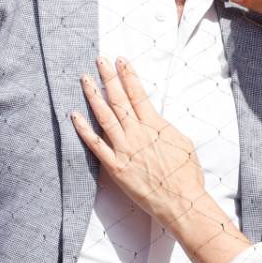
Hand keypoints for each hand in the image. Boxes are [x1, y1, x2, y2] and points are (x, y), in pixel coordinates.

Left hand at [70, 57, 209, 229]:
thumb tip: (154, 118)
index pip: (138, 94)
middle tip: (99, 60)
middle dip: (108, 78)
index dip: (128, 75)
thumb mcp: (182, 142)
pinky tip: (74, 115)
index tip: (120, 60)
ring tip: (85, 79)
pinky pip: (96, 145)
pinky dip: (84, 129)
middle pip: (119, 100)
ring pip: (105, 117)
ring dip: (94, 96)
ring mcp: (125, 150)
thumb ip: (164, 127)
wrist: (182, 202)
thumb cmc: (187, 175)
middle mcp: (137, 134)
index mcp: (155, 126)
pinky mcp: (116, 167)